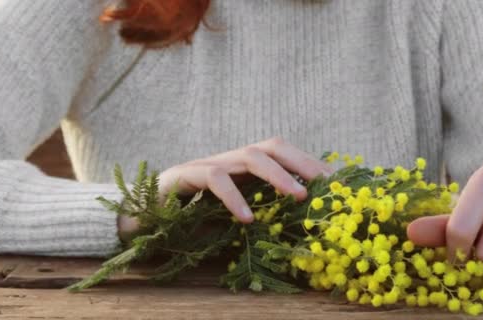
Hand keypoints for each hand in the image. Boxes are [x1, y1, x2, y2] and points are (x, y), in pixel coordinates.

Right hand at [118, 137, 331, 237]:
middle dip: (303, 161)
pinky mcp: (187, 175)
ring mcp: (210, 163)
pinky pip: (215, 180)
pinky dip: (234, 197)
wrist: (144, 212)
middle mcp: (231, 159)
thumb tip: (300, 227)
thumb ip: (260, 212)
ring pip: (248, 156)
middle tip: (327, 183)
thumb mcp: (233, 212)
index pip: (284, 155)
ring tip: (299, 197)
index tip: (338, 182)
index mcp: (245, 167)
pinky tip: (247, 218)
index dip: (310, 164)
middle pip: (272, 145)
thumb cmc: (193, 214)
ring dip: (278, 175)